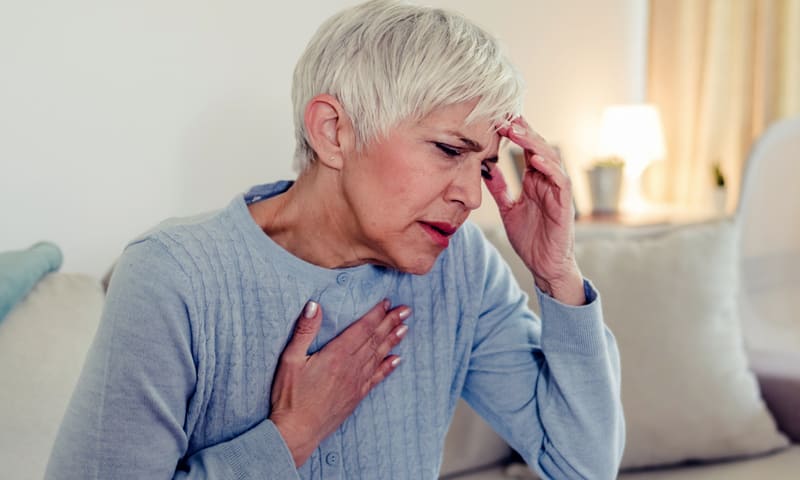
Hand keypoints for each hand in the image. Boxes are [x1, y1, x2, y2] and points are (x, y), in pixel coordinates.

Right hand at [269, 299, 409, 465]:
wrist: (297, 433)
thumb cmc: (290, 397)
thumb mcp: (290, 359)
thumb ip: (304, 331)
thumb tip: (314, 305)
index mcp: (336, 355)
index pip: (362, 329)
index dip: (376, 314)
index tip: (388, 302)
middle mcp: (351, 367)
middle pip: (375, 340)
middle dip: (391, 323)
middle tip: (406, 310)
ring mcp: (356, 383)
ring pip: (379, 356)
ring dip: (392, 341)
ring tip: (405, 328)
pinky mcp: (356, 397)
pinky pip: (376, 378)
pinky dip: (388, 367)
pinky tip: (396, 360)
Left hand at [485, 117, 584, 305]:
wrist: (545, 267)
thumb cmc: (531, 239)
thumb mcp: (508, 209)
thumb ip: (499, 188)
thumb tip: (483, 168)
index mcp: (535, 180)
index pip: (526, 149)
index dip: (514, 133)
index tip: (497, 117)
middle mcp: (548, 181)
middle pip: (538, 147)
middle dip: (523, 130)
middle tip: (505, 115)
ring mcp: (558, 191)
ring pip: (550, 158)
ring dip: (533, 143)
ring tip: (517, 130)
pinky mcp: (564, 205)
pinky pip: (560, 182)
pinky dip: (549, 169)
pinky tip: (535, 159)